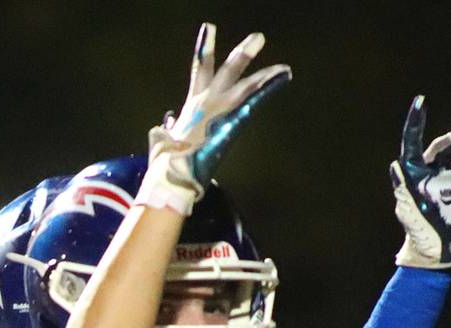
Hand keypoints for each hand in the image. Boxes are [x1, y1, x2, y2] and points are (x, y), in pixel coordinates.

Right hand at [141, 23, 290, 210]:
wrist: (171, 173)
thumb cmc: (166, 164)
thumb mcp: (165, 141)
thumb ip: (167, 131)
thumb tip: (166, 128)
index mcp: (193, 106)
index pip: (199, 71)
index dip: (204, 50)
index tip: (208, 31)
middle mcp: (206, 101)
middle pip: (226, 70)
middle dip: (241, 54)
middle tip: (258, 37)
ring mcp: (219, 110)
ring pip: (245, 83)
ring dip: (263, 70)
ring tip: (281, 61)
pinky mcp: (231, 122)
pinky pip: (255, 100)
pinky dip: (270, 86)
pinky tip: (285, 74)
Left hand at [391, 96, 450, 267]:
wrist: (440, 244)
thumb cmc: (422, 227)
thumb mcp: (412, 208)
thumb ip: (404, 185)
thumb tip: (394, 166)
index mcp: (411, 172)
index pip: (412, 141)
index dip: (416, 121)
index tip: (421, 101)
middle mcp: (425, 169)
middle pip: (440, 145)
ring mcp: (441, 172)